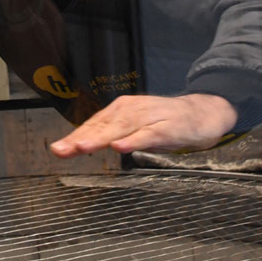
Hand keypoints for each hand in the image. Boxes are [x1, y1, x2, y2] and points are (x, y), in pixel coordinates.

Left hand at [49, 93, 237, 156]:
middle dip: (80, 138)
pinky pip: (148, 135)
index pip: (94, 124)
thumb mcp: (136, 129)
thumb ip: (112, 135)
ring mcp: (150, 118)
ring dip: (100, 138)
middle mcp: (132, 110)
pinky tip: (121, 146)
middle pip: (103, 126)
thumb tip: (82, 144)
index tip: (58, 150)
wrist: (203, 113)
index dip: (75, 137)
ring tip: (82, 147)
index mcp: (122, 111)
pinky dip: (134, 140)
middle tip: (61, 150)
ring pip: (121, 129)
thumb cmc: (167, 123)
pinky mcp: (167, 128)